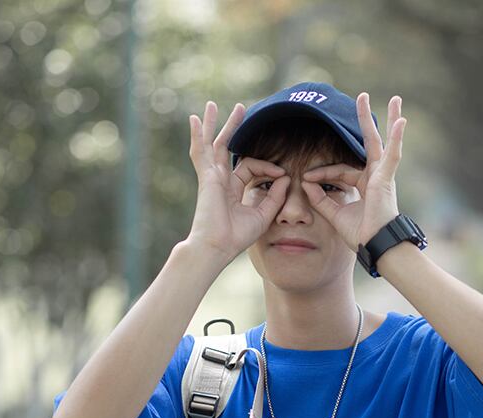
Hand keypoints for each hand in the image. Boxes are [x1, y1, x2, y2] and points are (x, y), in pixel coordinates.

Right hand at [185, 100, 290, 266]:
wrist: (217, 247)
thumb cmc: (237, 237)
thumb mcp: (263, 215)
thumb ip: (275, 197)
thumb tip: (287, 178)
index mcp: (232, 190)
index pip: (251, 167)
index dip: (269, 168)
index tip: (284, 175)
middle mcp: (220, 181)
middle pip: (226, 149)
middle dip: (234, 128)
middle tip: (240, 109)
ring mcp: (211, 178)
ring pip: (212, 145)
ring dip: (214, 124)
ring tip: (213, 105)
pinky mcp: (206, 177)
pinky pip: (200, 152)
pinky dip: (197, 135)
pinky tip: (195, 119)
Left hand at [300, 93, 406, 251]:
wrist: (374, 246)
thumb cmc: (360, 235)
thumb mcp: (335, 215)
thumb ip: (321, 200)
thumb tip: (305, 183)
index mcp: (364, 185)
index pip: (339, 171)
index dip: (321, 173)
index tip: (306, 178)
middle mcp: (375, 177)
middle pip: (368, 144)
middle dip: (364, 121)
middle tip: (363, 97)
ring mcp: (382, 176)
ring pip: (382, 142)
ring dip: (387, 119)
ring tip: (394, 99)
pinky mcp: (386, 179)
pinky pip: (392, 155)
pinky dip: (396, 139)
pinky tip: (400, 121)